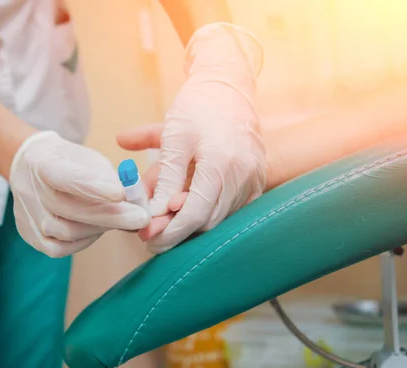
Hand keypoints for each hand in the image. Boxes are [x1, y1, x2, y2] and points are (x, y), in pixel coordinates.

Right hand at [9, 131, 150, 257]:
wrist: (29, 168)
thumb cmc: (68, 162)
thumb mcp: (89, 158)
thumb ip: (109, 176)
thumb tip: (132, 200)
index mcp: (43, 162)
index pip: (66, 176)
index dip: (93, 186)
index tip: (121, 193)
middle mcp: (29, 190)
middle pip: (69, 209)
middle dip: (111, 215)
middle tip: (141, 218)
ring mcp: (26, 215)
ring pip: (66, 232)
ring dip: (99, 228)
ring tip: (120, 220)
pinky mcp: (28, 234)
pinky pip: (58, 249)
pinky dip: (82, 242)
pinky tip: (96, 231)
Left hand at [122, 23, 266, 252]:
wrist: (229, 87)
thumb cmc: (197, 108)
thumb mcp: (172, 138)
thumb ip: (163, 178)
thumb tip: (150, 213)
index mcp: (221, 163)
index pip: (195, 213)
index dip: (170, 232)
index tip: (149, 241)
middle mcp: (243, 175)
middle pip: (209, 221)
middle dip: (178, 231)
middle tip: (151, 232)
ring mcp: (254, 179)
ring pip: (221, 217)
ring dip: (193, 222)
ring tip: (165, 216)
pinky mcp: (257, 180)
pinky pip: (232, 208)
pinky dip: (210, 211)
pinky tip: (188, 205)